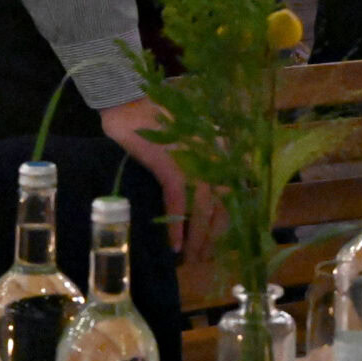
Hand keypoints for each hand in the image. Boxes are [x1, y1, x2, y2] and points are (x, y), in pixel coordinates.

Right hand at [99, 98, 220, 263]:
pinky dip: (177, 225)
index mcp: (220, 148)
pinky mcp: (170, 161)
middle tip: (203, 257)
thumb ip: (201, 165)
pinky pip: (178, 200)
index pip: (233, 192)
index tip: (220, 242)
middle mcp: (213, 152)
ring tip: (190, 257)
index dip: (228, 220)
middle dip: (215, 235)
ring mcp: (193, 156)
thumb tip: (206, 204)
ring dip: (198, 237)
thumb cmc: (154, 125)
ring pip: (204, 206)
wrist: (128, 103)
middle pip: (223, 203)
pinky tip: (174, 244)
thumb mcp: (187, 143)